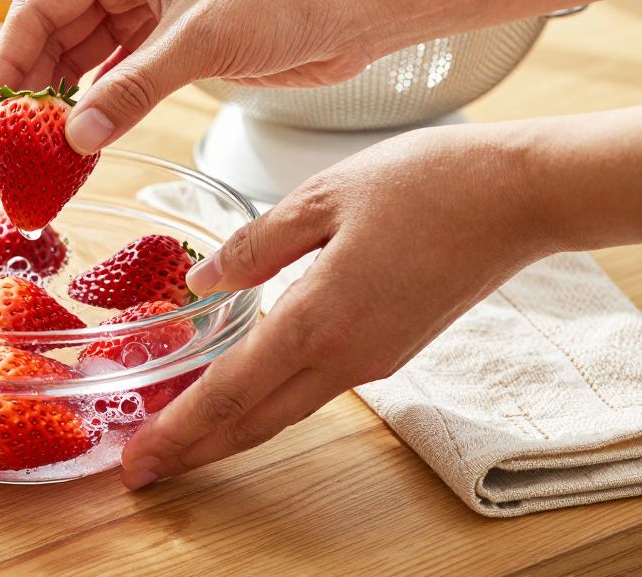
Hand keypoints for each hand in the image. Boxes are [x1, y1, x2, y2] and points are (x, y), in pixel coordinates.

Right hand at [0, 0, 386, 152]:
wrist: (358, 8)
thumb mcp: (199, 43)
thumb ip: (131, 92)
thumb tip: (73, 138)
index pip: (39, 8)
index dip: (5, 62)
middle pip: (55, 38)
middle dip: (30, 90)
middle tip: (8, 146)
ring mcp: (151, 15)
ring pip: (84, 64)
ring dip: (63, 106)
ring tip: (39, 153)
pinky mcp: (176, 47)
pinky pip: (118, 82)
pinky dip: (100, 111)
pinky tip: (83, 143)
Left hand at [119, 121, 562, 488]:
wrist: (518, 197)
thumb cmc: (426, 184)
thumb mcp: (321, 198)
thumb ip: (254, 246)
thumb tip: (203, 282)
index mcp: (319, 319)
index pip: (231, 393)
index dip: (178, 430)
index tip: (136, 461)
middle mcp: (346, 356)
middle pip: (255, 422)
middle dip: (194, 450)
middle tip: (141, 470)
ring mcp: (372, 360)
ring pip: (285, 410)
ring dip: (228, 430)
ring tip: (179, 437)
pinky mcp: (390, 350)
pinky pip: (313, 388)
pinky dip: (267, 401)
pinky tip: (241, 391)